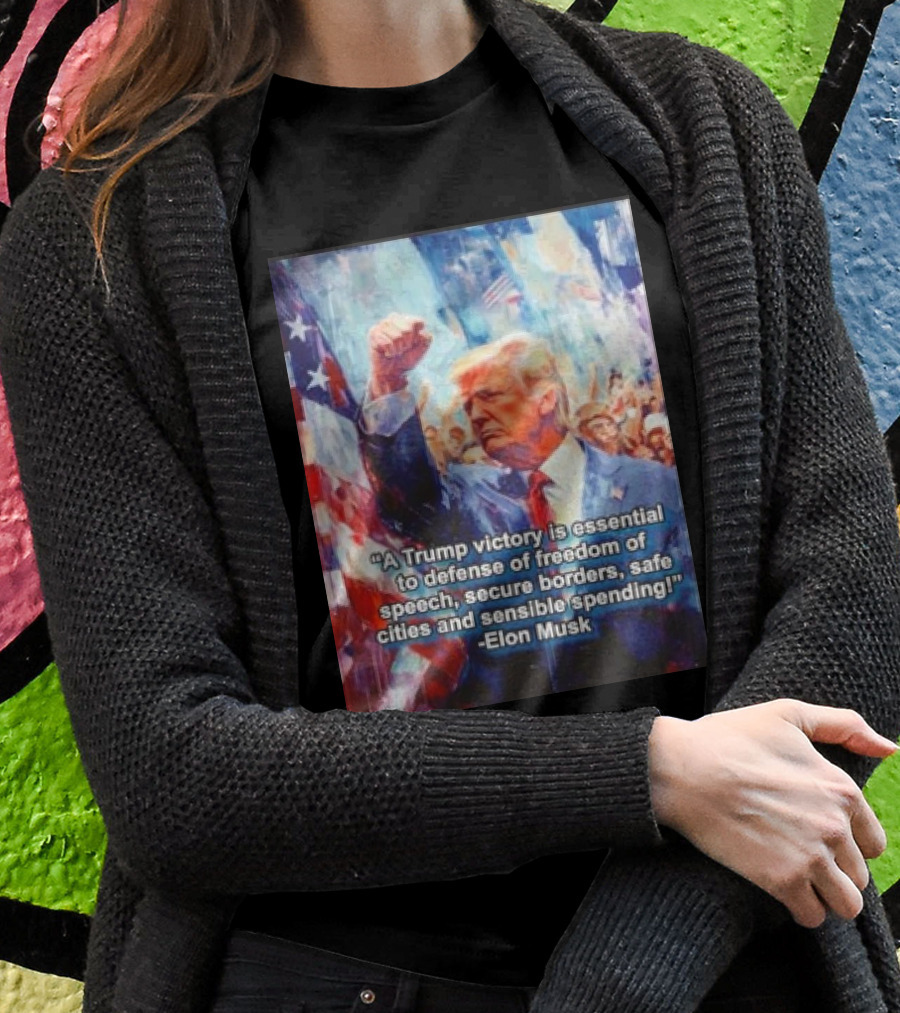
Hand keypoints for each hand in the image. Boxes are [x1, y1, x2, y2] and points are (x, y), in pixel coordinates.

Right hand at [368, 313, 431, 398]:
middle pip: (407, 330)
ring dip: (397, 349)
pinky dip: (390, 351)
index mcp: (407, 319)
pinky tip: (386, 352)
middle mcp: (394, 318)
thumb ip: (426, 338)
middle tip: (401, 349)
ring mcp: (383, 324)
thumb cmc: (406, 359)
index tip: (412, 345)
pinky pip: (387, 342)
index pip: (418, 322)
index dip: (416, 338)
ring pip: (397, 336)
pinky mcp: (373, 332)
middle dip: (406, 344)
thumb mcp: (421, 349)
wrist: (391, 372)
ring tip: (394, 351)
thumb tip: (420, 332)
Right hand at [648, 699, 895, 927]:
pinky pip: (813, 917)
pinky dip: (802, 909)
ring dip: (825, 897)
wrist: (680, 769)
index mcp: (842, 789)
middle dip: (834, 870)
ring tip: (799, 881)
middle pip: (859, 875)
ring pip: (846, 904)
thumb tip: (889, 748)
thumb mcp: (787, 715)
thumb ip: (843, 726)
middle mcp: (835, 826)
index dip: (848, 842)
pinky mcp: (781, 880)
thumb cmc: (729, 738)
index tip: (819, 837)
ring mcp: (810, 856)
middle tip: (800, 856)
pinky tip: (783, 891)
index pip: (873, 841)